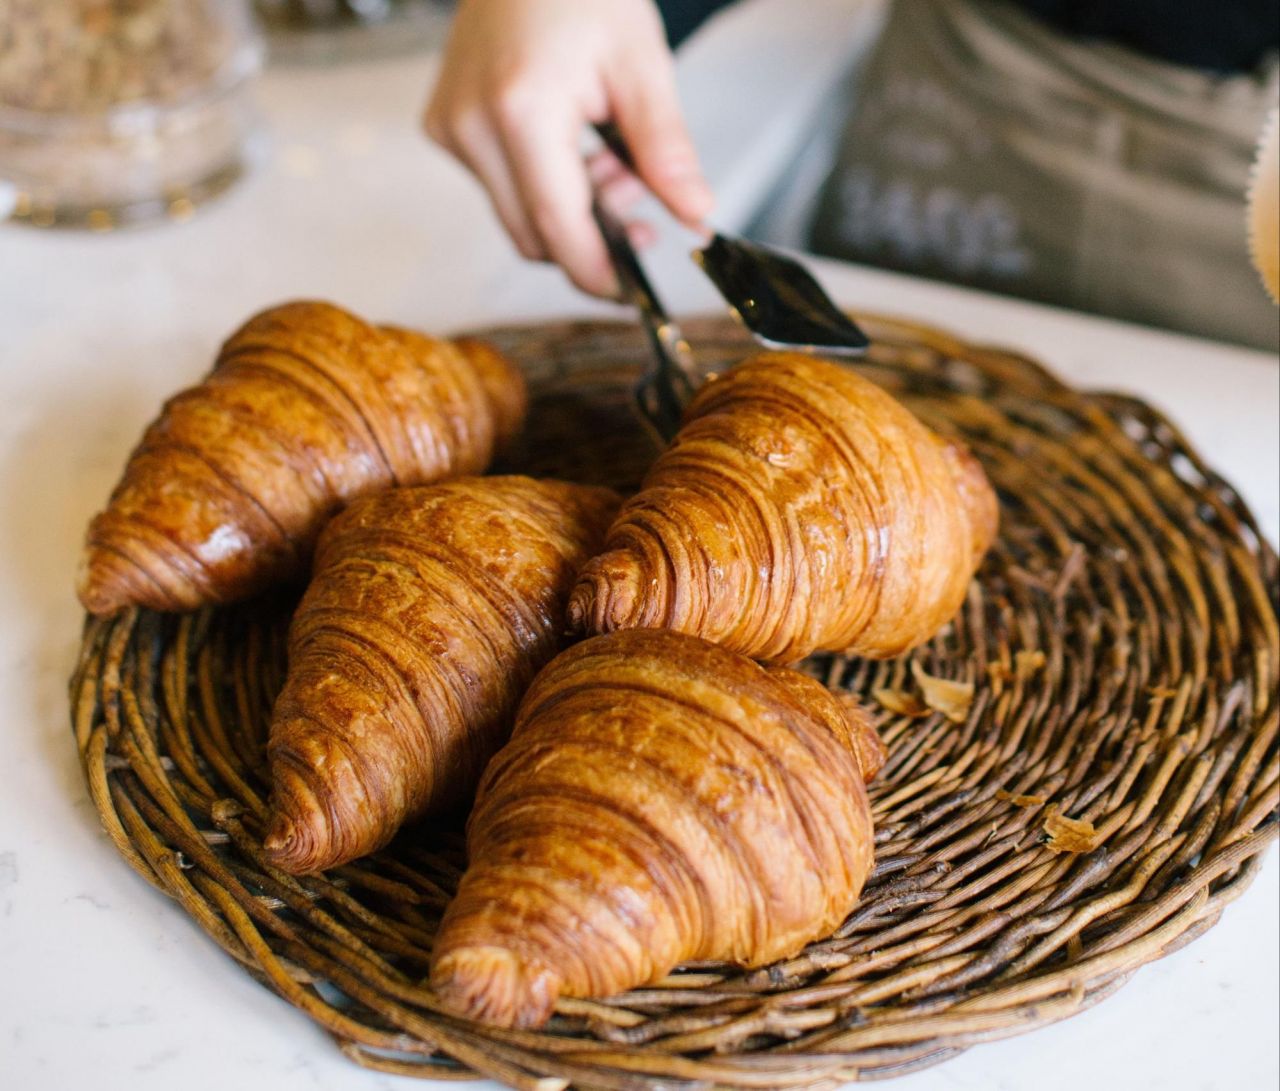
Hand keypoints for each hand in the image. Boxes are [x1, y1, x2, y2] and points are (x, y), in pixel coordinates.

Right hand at [424, 0, 713, 295]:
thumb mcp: (641, 64)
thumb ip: (667, 151)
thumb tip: (696, 217)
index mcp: (521, 110)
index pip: (558, 229)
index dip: (598, 273)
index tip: (633, 293)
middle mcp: (472, 127)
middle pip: (534, 236)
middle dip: (593, 238)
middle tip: (642, 206)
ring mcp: (450, 128)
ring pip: (517, 216)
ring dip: (570, 211)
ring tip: (611, 162)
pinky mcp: (444, 126)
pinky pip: (500, 188)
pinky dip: (543, 185)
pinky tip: (573, 147)